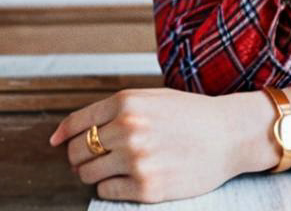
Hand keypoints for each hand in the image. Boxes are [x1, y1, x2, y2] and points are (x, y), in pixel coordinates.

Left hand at [48, 87, 271, 202]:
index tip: (59, 142)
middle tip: (100, 157)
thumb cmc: (191, 115)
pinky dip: (112, 187)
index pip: (76, 123)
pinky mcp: (146, 187)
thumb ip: (112, 110)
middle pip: (77, 152)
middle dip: (81, 157)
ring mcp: (136, 159)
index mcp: (128, 102)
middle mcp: (128, 129)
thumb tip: (61, 137)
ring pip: (88, 174)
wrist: (231, 135)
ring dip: (96, 173)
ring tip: (119, 166)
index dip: (65, 135)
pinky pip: (106, 191)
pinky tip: (134, 176)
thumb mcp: (153, 98)